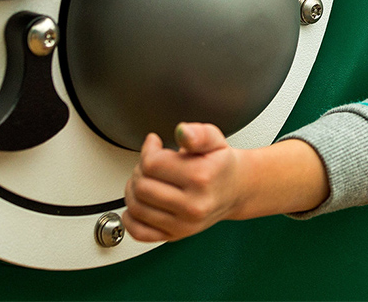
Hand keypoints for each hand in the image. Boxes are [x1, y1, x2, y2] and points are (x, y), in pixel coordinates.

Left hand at [122, 122, 239, 242]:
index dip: (148, 150)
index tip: (155, 145)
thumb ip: (198, 133)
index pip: (152, 164)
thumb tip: (183, 132)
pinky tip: (139, 204)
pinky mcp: (175, 236)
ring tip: (145, 180)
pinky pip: (140, 233)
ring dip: (133, 191)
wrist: (236, 189)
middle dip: (140, 170)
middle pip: (142, 187)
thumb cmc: (221, 165)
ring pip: (137, 208)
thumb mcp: (214, 139)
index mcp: (201, 178)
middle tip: (150, 164)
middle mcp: (193, 205)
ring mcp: (184, 224)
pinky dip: (130, 219)